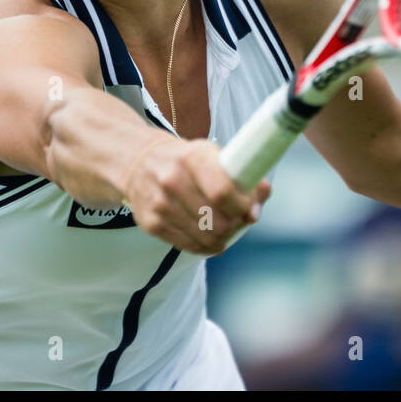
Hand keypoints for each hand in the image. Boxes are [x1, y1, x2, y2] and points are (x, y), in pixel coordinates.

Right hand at [124, 137, 271, 254]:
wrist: (139, 163)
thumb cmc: (185, 160)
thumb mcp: (211, 155)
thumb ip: (240, 174)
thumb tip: (262, 196)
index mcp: (192, 157)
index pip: (223, 192)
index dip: (243, 206)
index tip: (251, 209)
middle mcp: (172, 180)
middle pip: (218, 221)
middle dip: (236, 225)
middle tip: (240, 221)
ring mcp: (159, 204)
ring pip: (206, 238)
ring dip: (223, 238)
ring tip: (226, 228)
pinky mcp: (151, 224)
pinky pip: (190, 246)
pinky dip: (206, 246)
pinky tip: (209, 236)